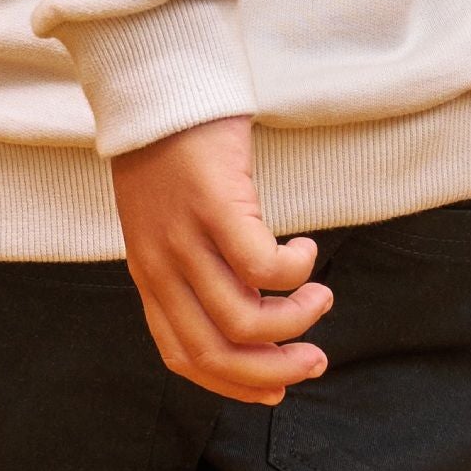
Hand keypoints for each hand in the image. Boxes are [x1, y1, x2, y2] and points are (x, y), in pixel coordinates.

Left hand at [110, 112, 333, 403]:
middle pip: (218, 351)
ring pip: (245, 318)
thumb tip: (252, 314)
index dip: (233, 385)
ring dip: (295, 321)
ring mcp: (185, 236)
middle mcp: (161, 264)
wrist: (158, 82)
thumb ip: (198, 267)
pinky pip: (262, 265)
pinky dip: (293, 271)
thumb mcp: (169, 220)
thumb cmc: (171, 147)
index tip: (275, 388)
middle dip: (274, 369)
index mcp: (149, 274)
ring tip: (321, 297)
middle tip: (314, 362)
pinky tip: (305, 250)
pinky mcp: (214, 204)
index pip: (185, 356)